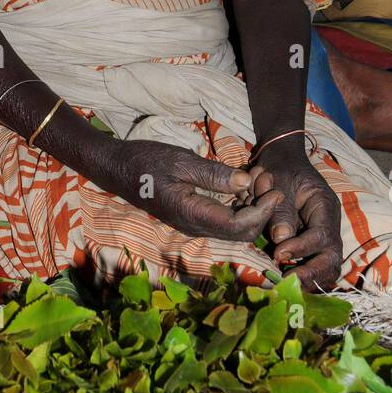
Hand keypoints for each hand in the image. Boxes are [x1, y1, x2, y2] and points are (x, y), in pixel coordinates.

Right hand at [102, 139, 274, 242]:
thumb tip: (245, 182)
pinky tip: (243, 182)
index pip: (238, 225)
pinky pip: (223, 219)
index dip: (261, 211)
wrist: (117, 168)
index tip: (274, 188)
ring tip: (259, 177)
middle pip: (240, 233)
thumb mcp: (181, 160)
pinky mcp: (192, 216)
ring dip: (251, 206)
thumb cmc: (146, 161)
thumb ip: (214, 174)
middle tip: (268, 180)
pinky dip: (239, 204)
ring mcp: (193, 224)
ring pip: (233, 227)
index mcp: (191, 214)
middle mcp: (194, 226)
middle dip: (261, 209)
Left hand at [249, 145, 342, 290]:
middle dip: (313, 273)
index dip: (301, 248)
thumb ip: (281, 210)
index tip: (278, 253)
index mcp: (325, 206)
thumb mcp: (279, 181)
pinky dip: (303, 273)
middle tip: (288, 281)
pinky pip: (314, 263)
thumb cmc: (281, 166)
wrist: (282, 156)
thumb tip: (281, 240)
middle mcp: (328, 223)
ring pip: (327, 265)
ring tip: (287, 285)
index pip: (321, 236)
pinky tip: (286, 280)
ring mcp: (321, 233)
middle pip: (332, 258)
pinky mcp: (310, 241)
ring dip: (310, 278)